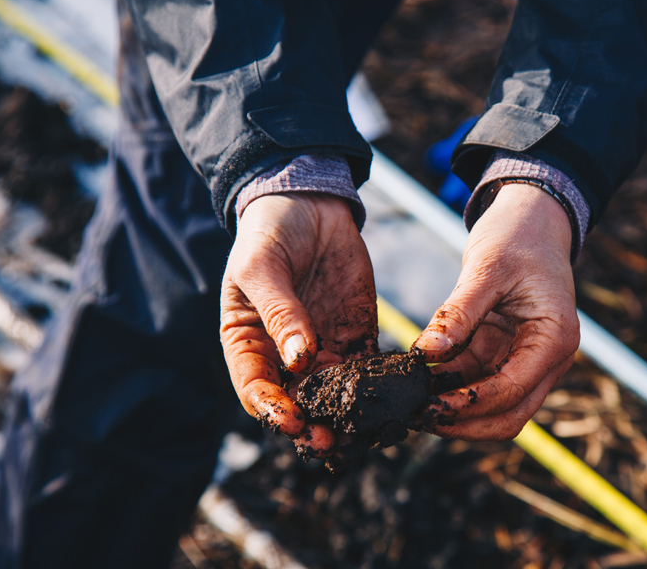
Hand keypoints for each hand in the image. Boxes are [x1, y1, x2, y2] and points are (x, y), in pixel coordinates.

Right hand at [220, 193, 377, 453]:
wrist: (309, 204)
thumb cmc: (270, 233)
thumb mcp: (263, 268)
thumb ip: (281, 312)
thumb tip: (299, 359)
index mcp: (249, 343)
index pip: (256, 389)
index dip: (272, 410)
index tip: (293, 421)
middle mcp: (285, 356)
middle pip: (298, 402)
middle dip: (314, 426)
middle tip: (332, 443)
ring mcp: (323, 347)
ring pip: (337, 395)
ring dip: (350, 416)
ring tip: (368, 431)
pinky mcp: (357, 335)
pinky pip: (370, 369)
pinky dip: (382, 387)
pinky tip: (396, 398)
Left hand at [414, 183, 579, 439]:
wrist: (532, 220)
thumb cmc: (518, 237)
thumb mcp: (486, 268)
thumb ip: (458, 312)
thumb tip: (427, 352)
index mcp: (555, 338)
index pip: (513, 390)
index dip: (470, 404)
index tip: (428, 406)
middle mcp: (547, 358)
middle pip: (508, 414)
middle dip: (464, 421)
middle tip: (417, 416)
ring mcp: (527, 359)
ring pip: (491, 404)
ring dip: (454, 406)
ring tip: (410, 400)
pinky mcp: (505, 353)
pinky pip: (477, 380)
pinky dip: (450, 385)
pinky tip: (418, 380)